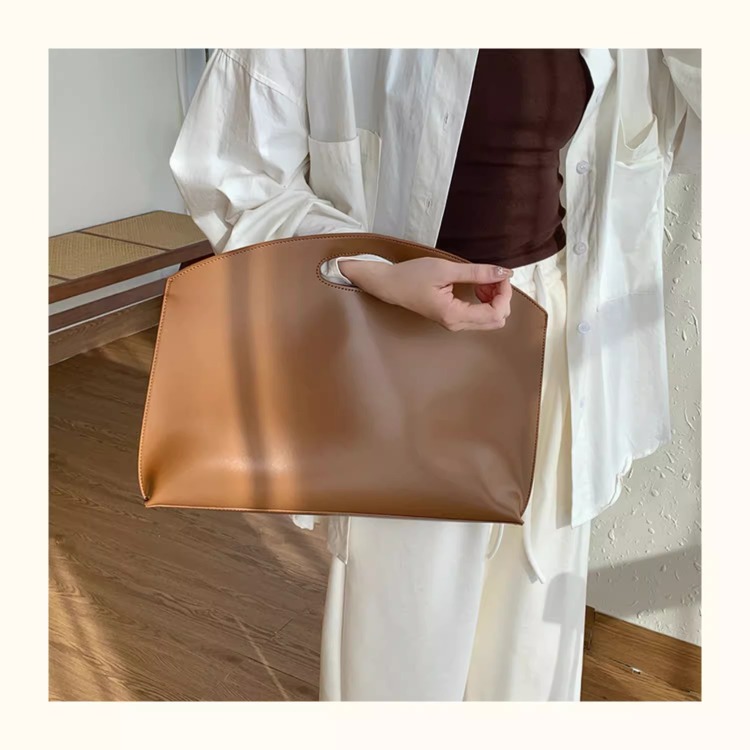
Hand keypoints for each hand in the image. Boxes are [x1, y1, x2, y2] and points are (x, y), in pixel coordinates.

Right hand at [338, 257, 513, 331]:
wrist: (389, 284)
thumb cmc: (411, 276)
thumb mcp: (445, 269)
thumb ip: (477, 272)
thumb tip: (504, 272)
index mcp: (454, 315)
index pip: (496, 313)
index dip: (504, 293)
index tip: (499, 274)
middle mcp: (456, 324)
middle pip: (497, 319)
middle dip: (501, 297)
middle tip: (491, 276)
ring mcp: (455, 323)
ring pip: (490, 318)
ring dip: (493, 298)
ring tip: (482, 279)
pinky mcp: (453, 318)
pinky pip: (480, 315)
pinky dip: (485, 300)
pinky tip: (477, 285)